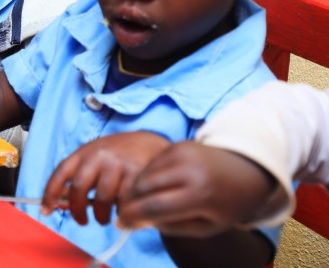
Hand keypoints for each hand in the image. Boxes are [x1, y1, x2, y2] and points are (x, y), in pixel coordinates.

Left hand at [41, 131, 171, 224]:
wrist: (149, 142)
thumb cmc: (116, 155)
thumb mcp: (93, 158)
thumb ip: (78, 175)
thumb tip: (58, 201)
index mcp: (83, 152)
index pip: (60, 173)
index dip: (49, 194)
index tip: (45, 211)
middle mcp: (98, 155)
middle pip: (78, 189)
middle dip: (77, 211)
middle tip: (82, 221)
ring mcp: (118, 163)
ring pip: (102, 199)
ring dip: (101, 216)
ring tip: (104, 219)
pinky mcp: (137, 173)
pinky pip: (124, 202)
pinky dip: (121, 214)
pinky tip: (121, 214)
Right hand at [118, 142, 283, 237]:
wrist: (247, 169)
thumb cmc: (227, 204)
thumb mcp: (206, 226)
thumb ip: (170, 226)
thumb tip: (136, 222)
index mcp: (200, 195)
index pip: (156, 206)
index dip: (134, 215)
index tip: (122, 222)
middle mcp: (189, 170)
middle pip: (144, 187)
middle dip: (129, 201)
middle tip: (125, 213)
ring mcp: (182, 153)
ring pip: (144, 173)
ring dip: (135, 189)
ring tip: (139, 202)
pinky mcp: (177, 144)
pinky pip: (151, 163)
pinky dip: (145, 177)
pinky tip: (152, 187)